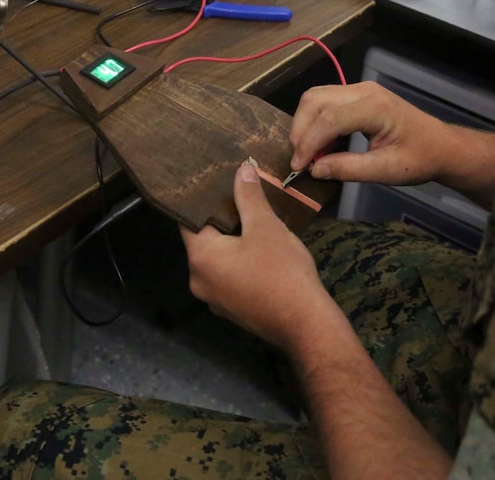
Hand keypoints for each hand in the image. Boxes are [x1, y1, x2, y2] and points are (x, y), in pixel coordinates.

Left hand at [179, 162, 342, 352]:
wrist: (305, 324)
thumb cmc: (281, 272)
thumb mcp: (266, 227)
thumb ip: (249, 197)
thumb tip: (241, 169)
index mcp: (200, 258)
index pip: (189, 220)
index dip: (203, 200)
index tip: (214, 182)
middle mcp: (199, 281)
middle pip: (204, 241)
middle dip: (223, 220)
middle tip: (240, 196)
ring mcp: (215, 299)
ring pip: (219, 260)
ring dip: (234, 242)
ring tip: (254, 220)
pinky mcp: (233, 310)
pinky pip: (230, 277)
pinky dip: (241, 262)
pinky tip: (262, 252)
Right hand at [288, 81, 453, 185]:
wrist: (441, 146)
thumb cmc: (420, 159)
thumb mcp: (387, 171)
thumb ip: (349, 169)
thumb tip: (314, 169)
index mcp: (375, 107)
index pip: (329, 119)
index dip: (308, 143)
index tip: (298, 168)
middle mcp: (364, 91)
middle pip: (316, 100)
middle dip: (301, 130)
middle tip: (298, 160)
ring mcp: (360, 90)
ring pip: (317, 97)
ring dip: (305, 124)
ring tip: (306, 153)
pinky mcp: (357, 95)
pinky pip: (326, 101)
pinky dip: (315, 121)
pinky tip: (320, 145)